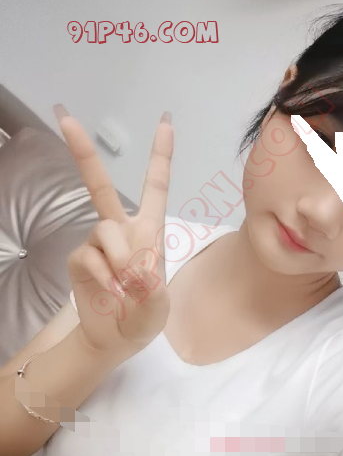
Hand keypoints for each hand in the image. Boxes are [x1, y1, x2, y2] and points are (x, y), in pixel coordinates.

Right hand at [56, 105, 173, 356]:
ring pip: (105, 232)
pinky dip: (104, 277)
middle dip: (82, 152)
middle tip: (63, 115)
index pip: (156, 187)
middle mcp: (120, 230)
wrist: (117, 339)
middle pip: (100, 187)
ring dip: (121, 261)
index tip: (165, 121)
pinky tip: (113, 295)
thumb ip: (151, 286)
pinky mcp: (78, 259)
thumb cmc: (145, 317)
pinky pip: (89, 257)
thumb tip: (134, 267)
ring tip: (128, 288)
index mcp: (149, 230)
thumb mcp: (158, 306)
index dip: (161, 155)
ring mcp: (97, 244)